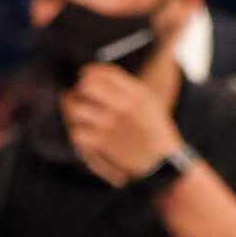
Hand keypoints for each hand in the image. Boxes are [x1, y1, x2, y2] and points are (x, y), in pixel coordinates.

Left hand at [60, 64, 183, 187]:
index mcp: (136, 93)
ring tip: (81, 117)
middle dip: (80, 91)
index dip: (89, 73)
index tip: (84, 76)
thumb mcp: (149, 104)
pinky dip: (78, 133)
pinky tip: (85, 134)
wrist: (161, 163)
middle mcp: (122, 105)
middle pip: (86, 86)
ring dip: (75, 113)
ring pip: (76, 109)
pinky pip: (77, 132)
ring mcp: (109, 123)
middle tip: (80, 97)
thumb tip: (102, 79)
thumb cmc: (155, 133)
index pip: (105, 73)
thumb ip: (129, 90)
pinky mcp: (100, 142)